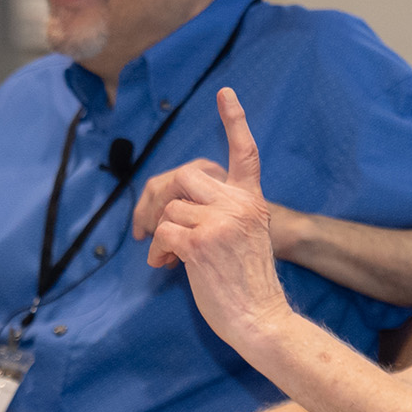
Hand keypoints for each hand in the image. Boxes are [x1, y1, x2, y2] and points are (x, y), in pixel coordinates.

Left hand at [149, 88, 292, 344]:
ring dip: (159, 233)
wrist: (261, 319)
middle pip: (186, 175)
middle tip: (150, 222)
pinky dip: (156, 250)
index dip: (234, 120)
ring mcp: (221, 222)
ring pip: (170, 208)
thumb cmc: (248, 284)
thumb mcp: (246, 235)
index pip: (245, 152)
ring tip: (169, 255)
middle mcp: (239, 205)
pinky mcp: (201, 244)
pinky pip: (162, 233)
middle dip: (161, 196)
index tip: (225, 92)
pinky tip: (166, 265)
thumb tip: (174, 206)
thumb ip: (222, 212)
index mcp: (252, 200)